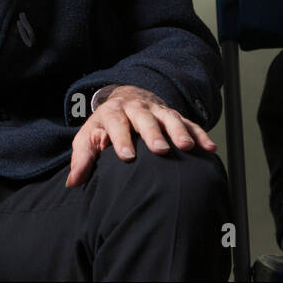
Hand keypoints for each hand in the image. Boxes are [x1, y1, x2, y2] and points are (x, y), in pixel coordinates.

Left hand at [66, 84, 216, 187]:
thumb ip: (82, 159)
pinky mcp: (172, 115)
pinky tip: (209, 148)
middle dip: (152, 133)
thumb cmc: (104, 128)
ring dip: (178, 131)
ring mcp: (156, 110)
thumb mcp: (88, 139)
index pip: (116, 124)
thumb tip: (73, 182)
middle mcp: (135, 108)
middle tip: (160, 150)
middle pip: (145, 118)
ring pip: (169, 117)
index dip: (121, 139)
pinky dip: (199, 134)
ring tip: (186, 147)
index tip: (127, 156)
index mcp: (113, 113)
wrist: (123, 100)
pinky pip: (188, 122)